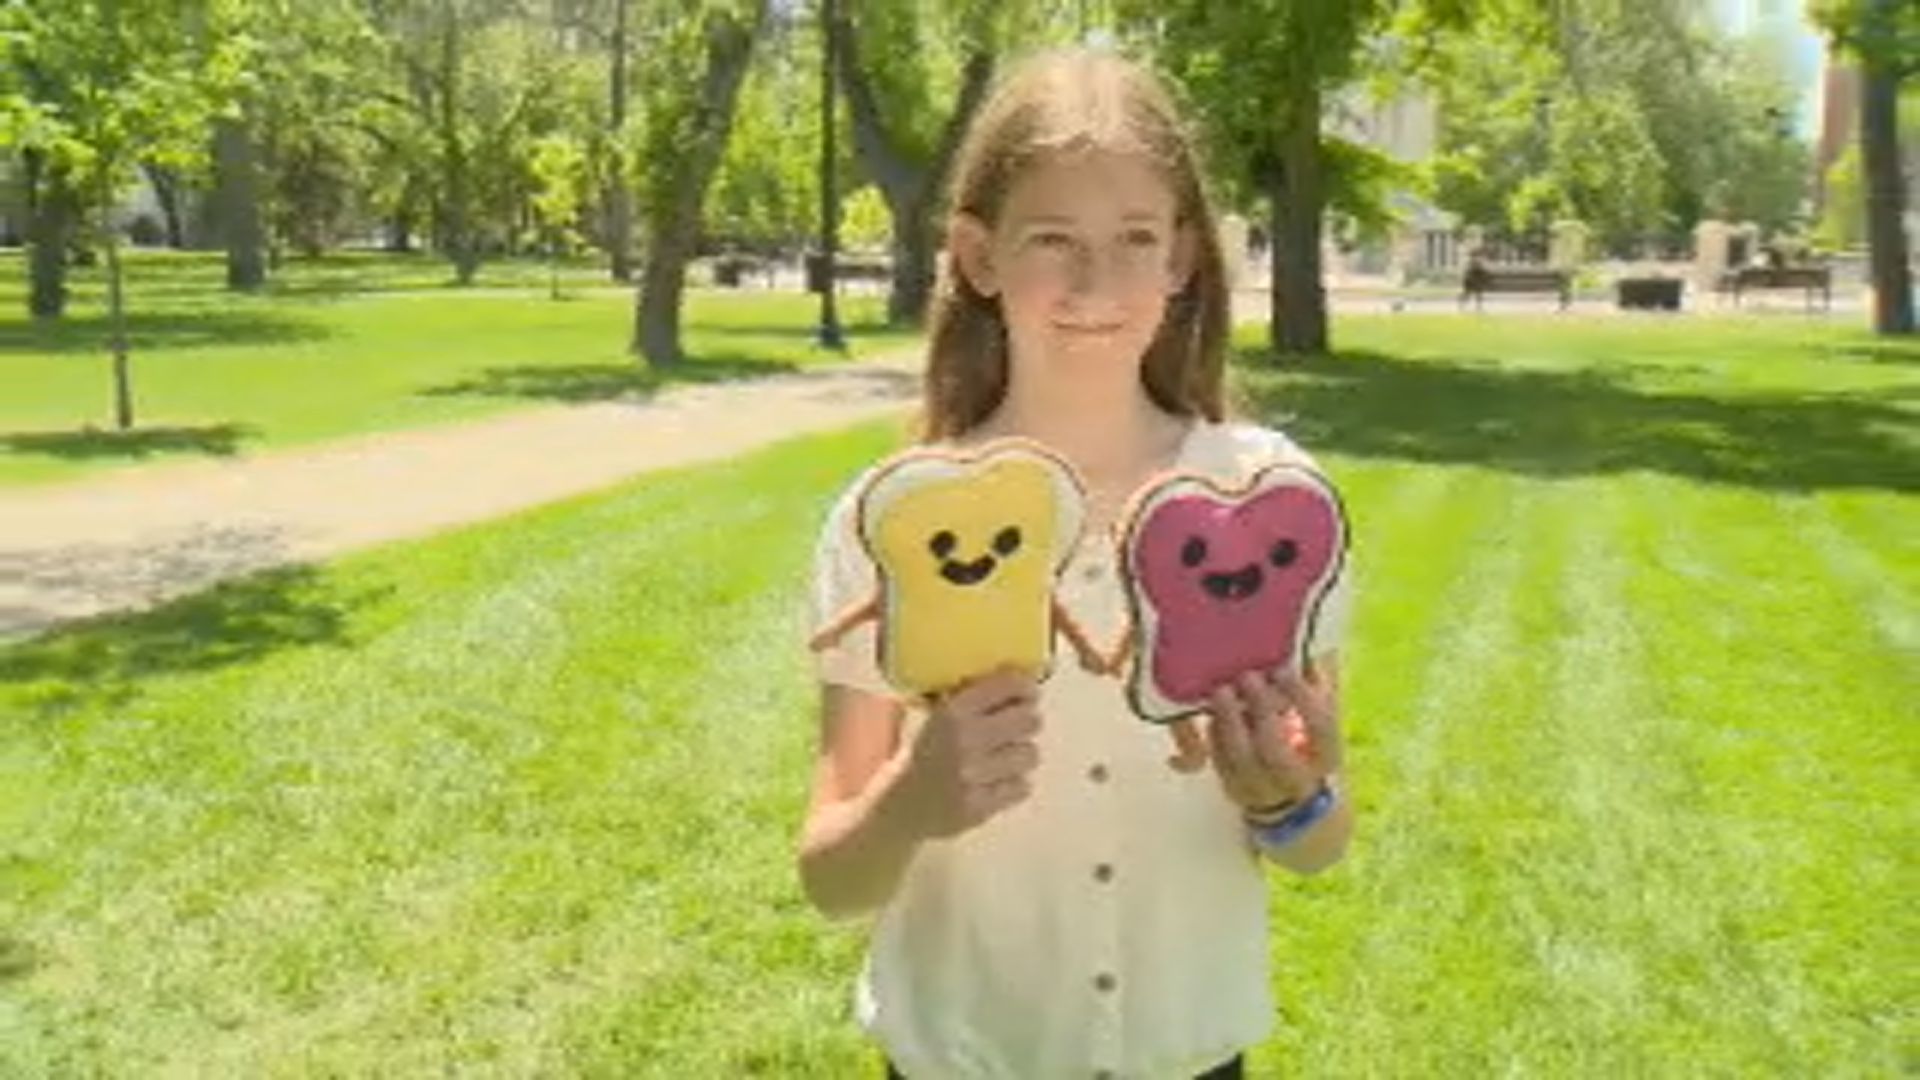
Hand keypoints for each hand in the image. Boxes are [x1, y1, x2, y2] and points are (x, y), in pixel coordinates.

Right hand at [894, 667, 1041, 839]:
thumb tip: (1016, 679)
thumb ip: (971, 699)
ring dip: (1020, 755)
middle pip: (1029, 720)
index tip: (1027, 692)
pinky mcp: (980, 806)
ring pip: (1030, 754)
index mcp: (951, 711)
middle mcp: (964, 740)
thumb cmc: (922, 756)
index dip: (1024, 687)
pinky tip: (995, 782)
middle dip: (1026, 722)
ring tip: (1003, 758)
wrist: (897, 808)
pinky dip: (1013, 784)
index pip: (1008, 686)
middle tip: (1017, 727)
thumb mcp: (935, 718)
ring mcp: (973, 776)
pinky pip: (1022, 786)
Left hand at [1204, 666, 1342, 818]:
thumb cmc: (1306, 741)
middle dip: (1260, 710)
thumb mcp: (1319, 716)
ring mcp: (1263, 789)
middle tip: (1247, 676)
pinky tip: (1212, 711)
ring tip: (1221, 691)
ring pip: (1241, 760)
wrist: (1292, 797)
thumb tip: (1307, 644)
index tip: (1283, 670)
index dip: (1302, 697)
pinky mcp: (1234, 789)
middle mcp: (1297, 779)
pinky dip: (1214, 735)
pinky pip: (1219, 762)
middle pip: (1276, 750)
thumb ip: (1316, 683)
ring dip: (1229, 723)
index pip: (1320, 728)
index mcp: (1326, 756)